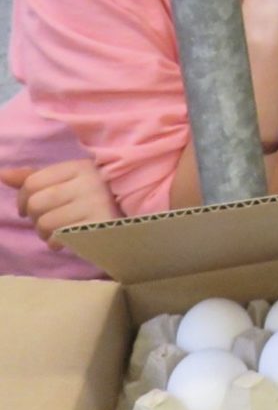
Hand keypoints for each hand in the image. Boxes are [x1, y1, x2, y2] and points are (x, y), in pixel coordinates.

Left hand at [0, 160, 120, 247]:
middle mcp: (88, 182)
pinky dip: (56, 242)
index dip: (22, 199)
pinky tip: (67, 239)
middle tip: (47, 221)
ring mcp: (95, 204)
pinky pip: (60, 237)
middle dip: (35, 217)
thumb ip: (36, 178)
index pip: (33, 182)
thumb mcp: (70, 181)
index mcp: (79, 167)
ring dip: (44, 233)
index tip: (29, 209)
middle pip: (37, 203)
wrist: (132, 214)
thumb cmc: (94, 196)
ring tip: (57, 231)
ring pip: (46, 222)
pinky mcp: (99, 225)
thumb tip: (2, 175)